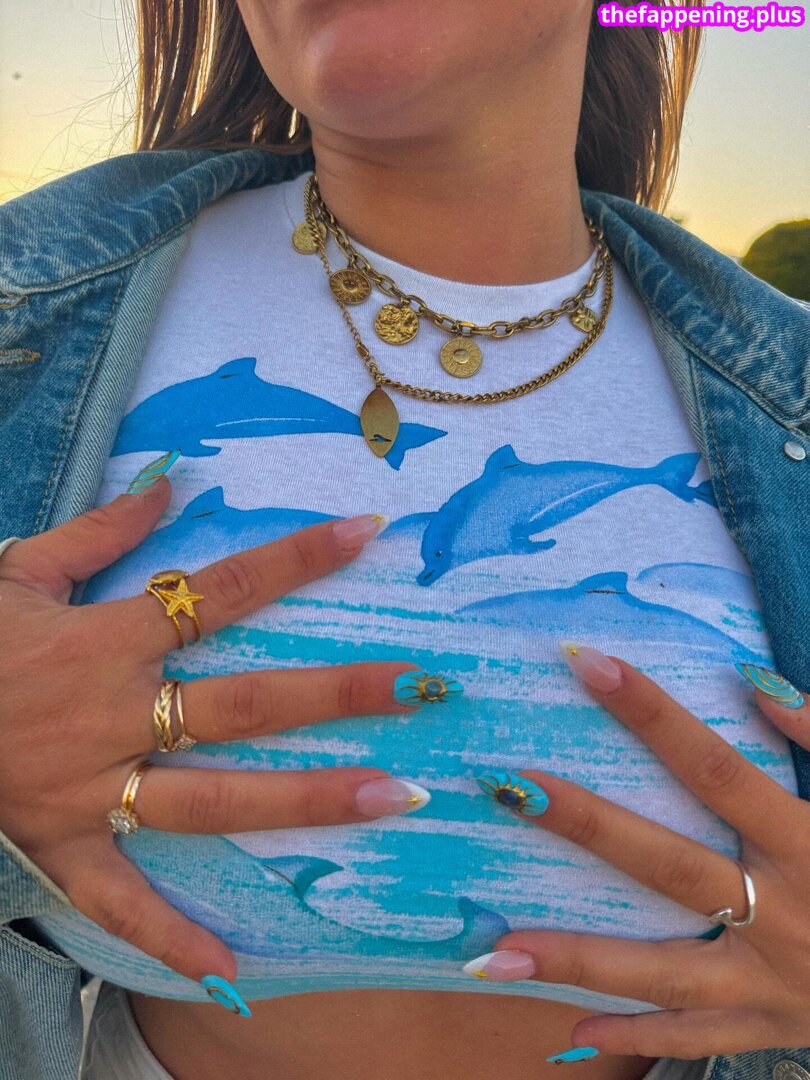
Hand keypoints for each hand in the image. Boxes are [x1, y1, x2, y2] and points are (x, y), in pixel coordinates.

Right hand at [0, 478, 423, 984]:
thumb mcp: (22, 572)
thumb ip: (100, 529)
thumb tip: (171, 482)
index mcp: (108, 639)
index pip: (221, 590)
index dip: (296, 559)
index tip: (365, 533)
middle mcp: (114, 713)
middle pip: (244, 703)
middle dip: (334, 693)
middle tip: (419, 686)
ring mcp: (92, 785)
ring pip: (213, 797)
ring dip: (305, 799)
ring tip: (391, 798)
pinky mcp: (63, 841)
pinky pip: (117, 895)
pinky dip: (167, 935)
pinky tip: (230, 970)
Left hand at [473, 643, 809, 1058]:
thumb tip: (757, 682)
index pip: (719, 769)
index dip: (655, 715)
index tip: (588, 664)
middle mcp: (785, 916)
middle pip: (670, 866)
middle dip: (589, 826)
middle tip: (510, 789)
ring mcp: (772, 984)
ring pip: (661, 974)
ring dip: (577, 961)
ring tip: (492, 953)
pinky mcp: (768, 1027)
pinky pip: (695, 1040)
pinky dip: (637, 1038)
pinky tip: (569, 1030)